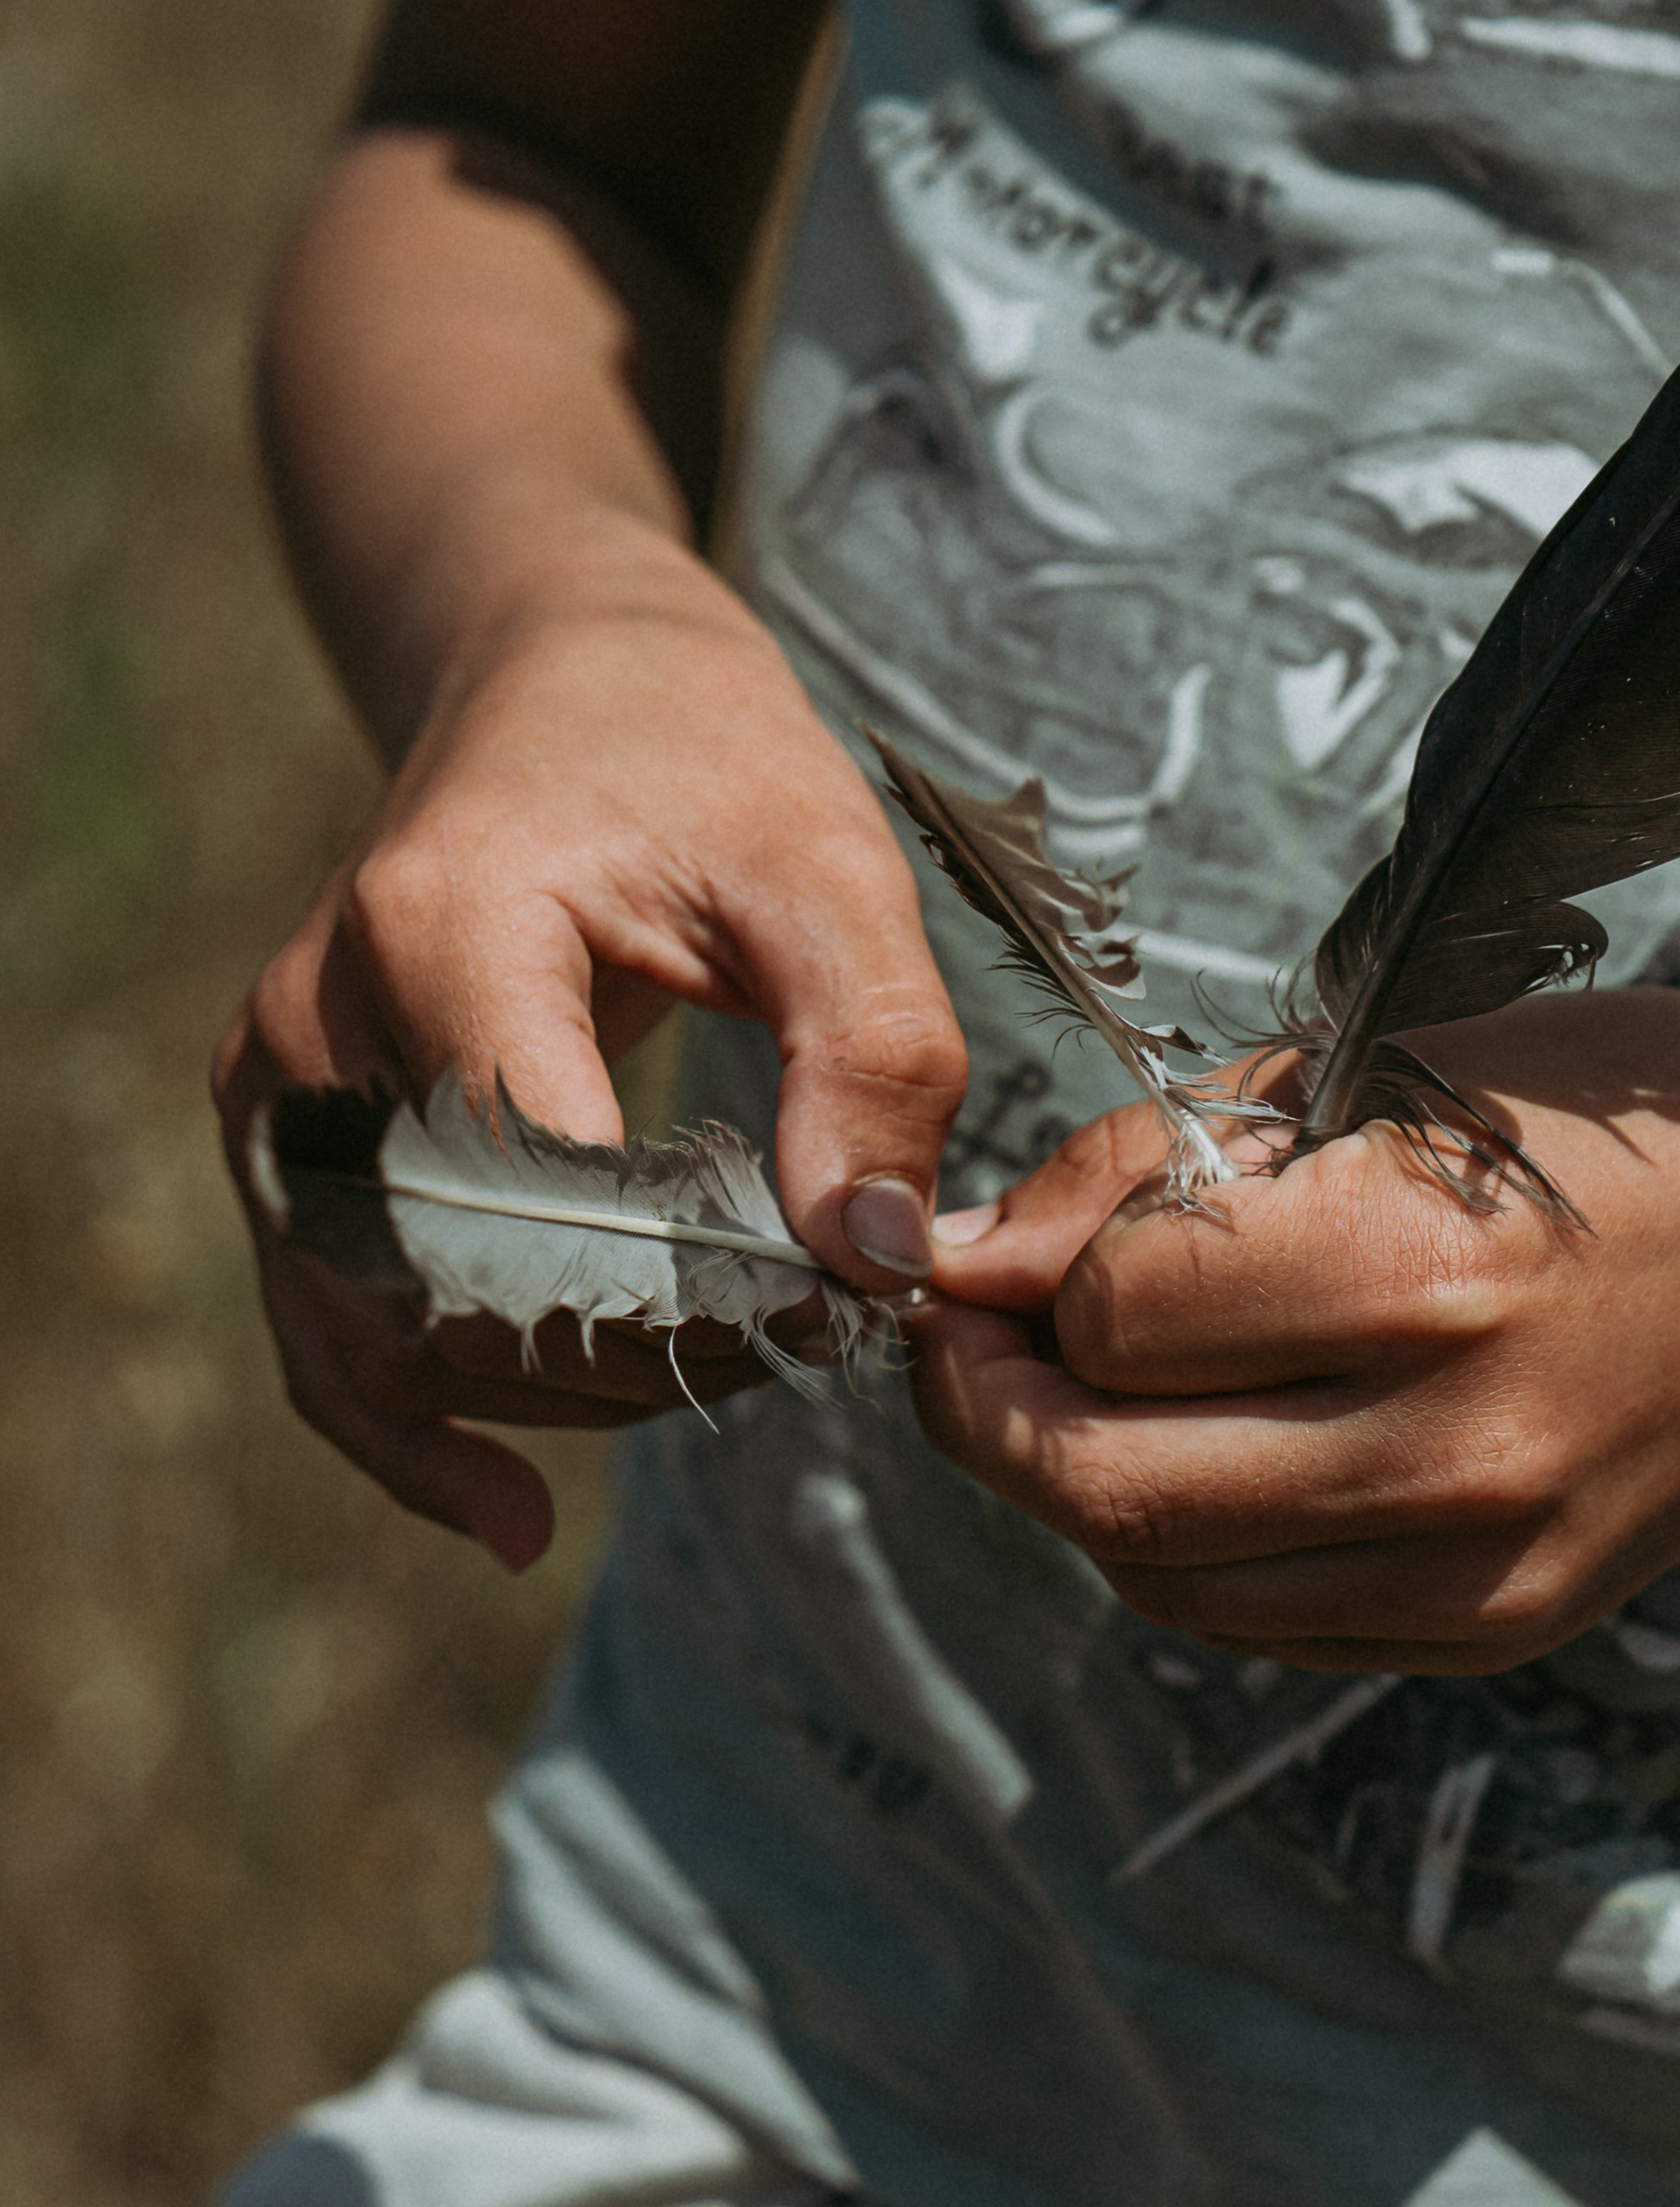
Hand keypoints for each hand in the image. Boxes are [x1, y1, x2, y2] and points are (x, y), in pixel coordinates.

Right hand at [217, 588, 964, 1568]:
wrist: (556, 688)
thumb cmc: (698, 763)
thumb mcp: (829, 869)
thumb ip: (871, 1053)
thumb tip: (867, 1259)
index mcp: (443, 933)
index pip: (547, 1193)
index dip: (692, 1290)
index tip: (826, 1305)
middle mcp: (320, 1026)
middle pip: (462, 1289)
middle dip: (643, 1357)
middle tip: (797, 1344)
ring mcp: (281, 1099)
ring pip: (393, 1339)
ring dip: (560, 1397)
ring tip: (718, 1375)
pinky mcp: (286, 1153)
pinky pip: (328, 1339)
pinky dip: (415, 1436)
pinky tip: (510, 1518)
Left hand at [912, 992, 1679, 1673]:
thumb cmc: (1617, 1122)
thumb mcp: (1392, 1068)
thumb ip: (1161, 1165)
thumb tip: (973, 1253)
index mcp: (1433, 1266)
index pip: (1113, 1316)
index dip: (1017, 1275)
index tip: (993, 1241)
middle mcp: (1455, 1446)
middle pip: (1101, 1482)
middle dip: (982, 1409)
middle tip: (963, 1340)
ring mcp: (1479, 1567)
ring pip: (1156, 1574)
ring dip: (1070, 1484)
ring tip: (1086, 1385)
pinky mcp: (1493, 1634)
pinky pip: (1252, 1623)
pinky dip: (1179, 1547)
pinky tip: (1204, 1448)